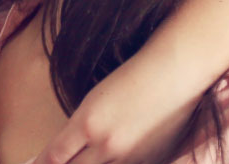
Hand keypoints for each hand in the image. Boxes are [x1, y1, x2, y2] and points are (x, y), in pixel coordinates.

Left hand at [41, 56, 200, 163]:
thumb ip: (79, 128)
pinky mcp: (150, 160)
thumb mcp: (95, 99)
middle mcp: (106, 145)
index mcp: (87, 124)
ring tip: (85, 157)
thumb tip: (63, 152)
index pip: (54, 157)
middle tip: (54, 163)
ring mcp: (129, 156)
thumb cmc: (132, 77)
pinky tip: (108, 157)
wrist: (174, 73)